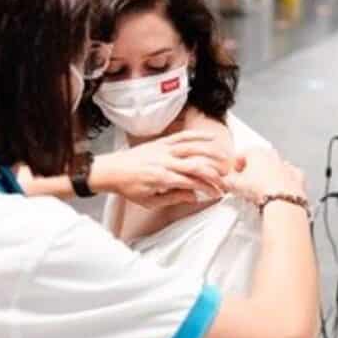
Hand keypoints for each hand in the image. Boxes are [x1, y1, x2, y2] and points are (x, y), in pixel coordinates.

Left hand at [91, 131, 231, 208]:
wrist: (112, 170)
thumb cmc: (129, 187)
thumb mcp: (150, 201)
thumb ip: (174, 198)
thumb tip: (194, 196)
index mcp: (163, 178)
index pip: (193, 182)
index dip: (208, 188)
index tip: (217, 193)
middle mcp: (165, 162)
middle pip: (197, 165)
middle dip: (215, 172)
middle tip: (225, 179)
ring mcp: (164, 149)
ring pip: (193, 148)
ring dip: (212, 153)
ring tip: (225, 160)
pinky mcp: (161, 142)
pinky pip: (182, 136)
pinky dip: (197, 136)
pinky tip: (210, 138)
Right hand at [225, 147, 305, 205]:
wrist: (281, 201)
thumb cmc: (260, 189)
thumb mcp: (235, 185)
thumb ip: (227, 181)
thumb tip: (224, 181)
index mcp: (256, 151)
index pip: (240, 156)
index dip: (234, 168)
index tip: (232, 177)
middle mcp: (272, 155)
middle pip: (257, 160)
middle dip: (250, 170)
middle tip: (245, 183)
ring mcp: (285, 164)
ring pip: (273, 166)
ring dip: (266, 174)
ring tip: (259, 189)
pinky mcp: (296, 176)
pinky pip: (288, 175)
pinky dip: (283, 180)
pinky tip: (278, 188)